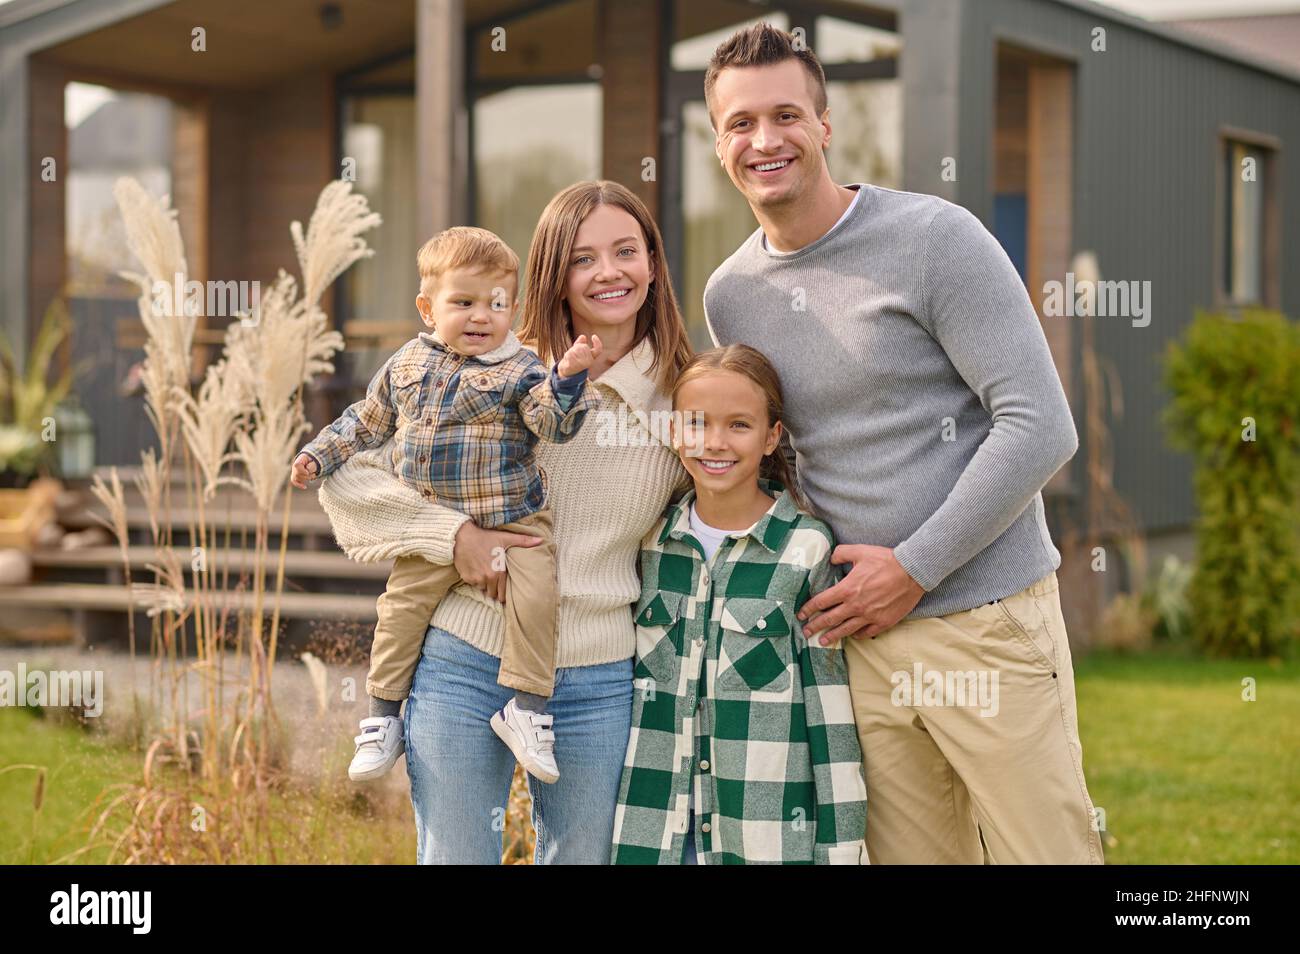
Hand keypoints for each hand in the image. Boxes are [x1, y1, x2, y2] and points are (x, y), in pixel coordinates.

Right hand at [291, 452, 318, 489]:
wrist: (310, 461)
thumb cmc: (313, 461)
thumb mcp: (314, 462)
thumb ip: (312, 466)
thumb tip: (308, 471)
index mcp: (299, 461)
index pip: (297, 466)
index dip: (302, 471)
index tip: (307, 472)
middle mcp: (294, 467)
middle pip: (297, 474)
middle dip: (307, 476)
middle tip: (314, 474)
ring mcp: (294, 472)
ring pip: (297, 478)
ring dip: (306, 479)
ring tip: (313, 476)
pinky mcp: (295, 477)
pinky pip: (294, 482)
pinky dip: (299, 485)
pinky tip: (305, 487)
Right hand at [452, 521, 543, 603]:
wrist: (462, 536)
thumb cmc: (485, 537)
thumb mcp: (505, 538)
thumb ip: (524, 541)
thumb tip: (541, 540)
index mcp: (498, 572)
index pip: (503, 593)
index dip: (504, 594)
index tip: (504, 592)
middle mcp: (487, 578)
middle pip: (492, 594)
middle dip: (494, 590)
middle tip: (495, 583)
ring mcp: (475, 579)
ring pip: (482, 589)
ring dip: (484, 584)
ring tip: (485, 573)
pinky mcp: (466, 578)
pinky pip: (473, 584)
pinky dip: (474, 579)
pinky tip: (476, 569)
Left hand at [557, 334, 602, 377]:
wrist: (565, 373)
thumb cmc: (572, 361)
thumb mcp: (576, 351)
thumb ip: (580, 344)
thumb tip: (583, 336)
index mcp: (591, 358)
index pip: (598, 349)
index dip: (597, 342)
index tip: (593, 336)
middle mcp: (589, 362)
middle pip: (585, 347)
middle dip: (577, 346)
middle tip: (573, 352)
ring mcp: (582, 365)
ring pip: (577, 350)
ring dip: (571, 351)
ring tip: (570, 357)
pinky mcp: (574, 367)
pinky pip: (570, 355)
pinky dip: (567, 355)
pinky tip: (567, 359)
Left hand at [797, 545, 924, 644]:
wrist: (912, 571)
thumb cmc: (886, 560)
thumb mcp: (860, 551)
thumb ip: (841, 553)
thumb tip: (830, 558)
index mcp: (847, 589)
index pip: (821, 602)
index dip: (808, 609)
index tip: (801, 614)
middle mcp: (855, 606)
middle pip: (829, 619)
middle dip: (815, 627)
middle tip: (805, 632)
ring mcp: (869, 616)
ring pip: (846, 630)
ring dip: (832, 636)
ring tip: (823, 641)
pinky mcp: (883, 622)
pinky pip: (866, 633)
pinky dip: (856, 635)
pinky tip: (851, 636)